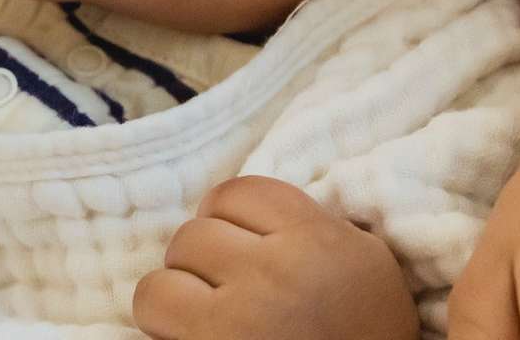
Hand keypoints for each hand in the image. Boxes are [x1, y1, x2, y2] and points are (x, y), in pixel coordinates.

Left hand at [133, 176, 418, 339]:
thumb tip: (255, 210)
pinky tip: (193, 339)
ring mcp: (239, 313)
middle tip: (225, 293)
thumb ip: (317, 227)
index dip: (226, 219)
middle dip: (202, 263)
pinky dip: (163, 325)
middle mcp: (277, 270)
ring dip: (176, 296)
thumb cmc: (365, 335)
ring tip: (206, 319)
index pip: (238, 193)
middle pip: (194, 234)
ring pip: (164, 273)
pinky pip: (153, 307)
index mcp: (319, 241)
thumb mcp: (364, 266)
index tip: (234, 246)